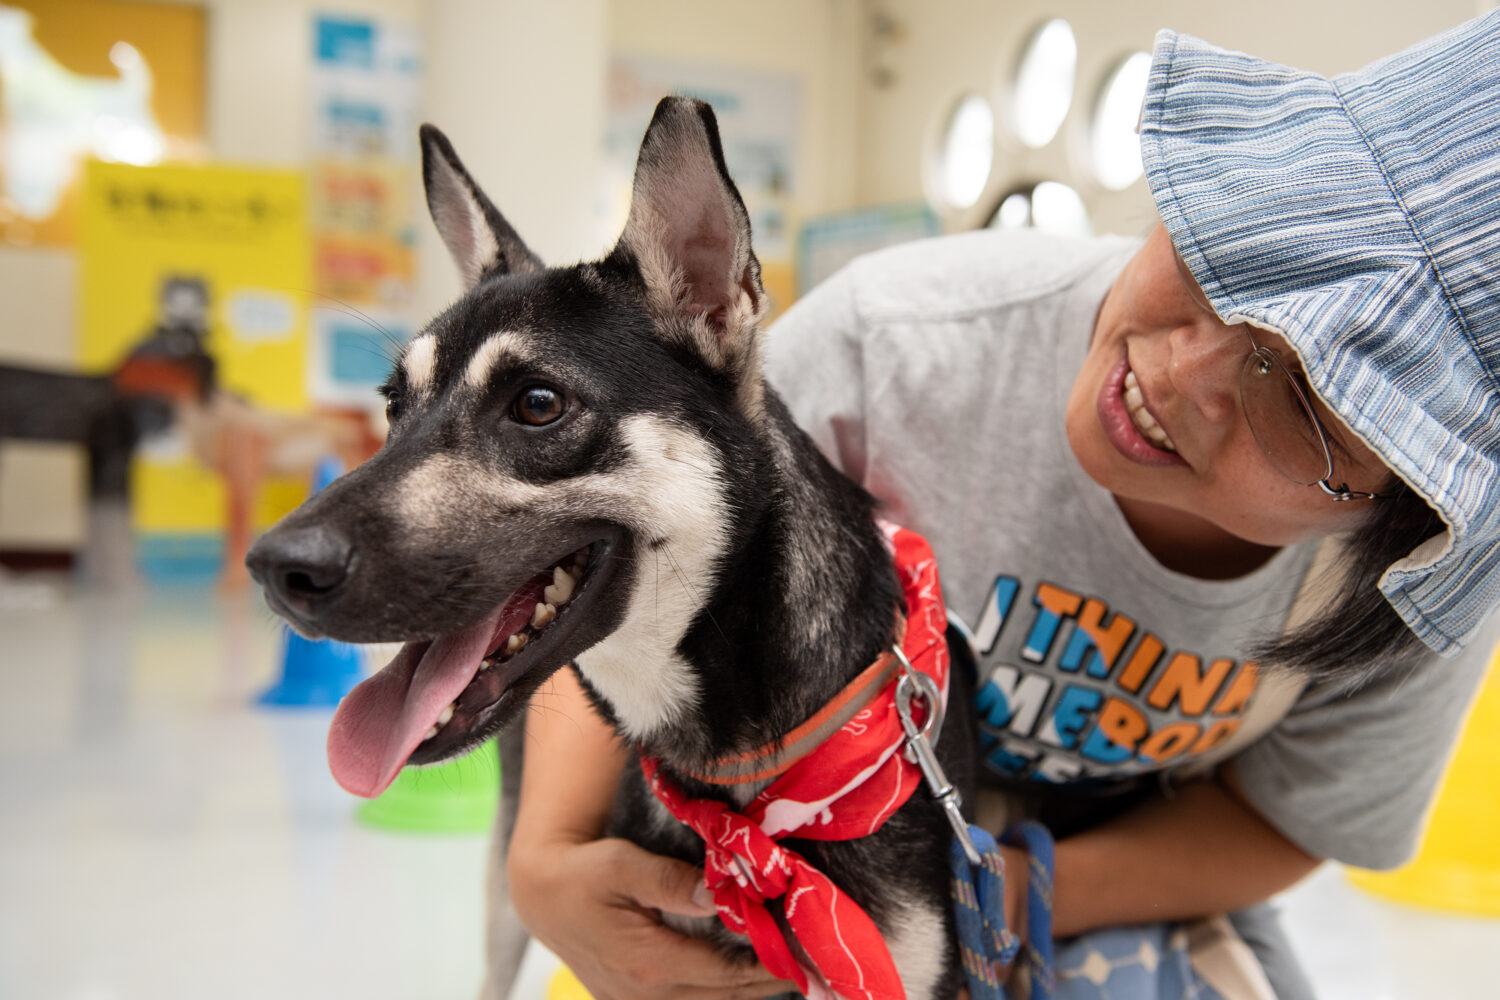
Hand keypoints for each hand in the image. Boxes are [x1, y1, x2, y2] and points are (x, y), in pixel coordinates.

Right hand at [509, 835, 796, 999]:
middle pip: (723, 998)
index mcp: (649, 963)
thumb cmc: (583, 873)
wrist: (542, 895)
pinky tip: (742, 983)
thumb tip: (717, 894)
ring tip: (786, 977)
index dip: (768, 968)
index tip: (802, 956)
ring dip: (746, 994)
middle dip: (768, 985)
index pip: (725, 974)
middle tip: (811, 971)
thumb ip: (668, 879)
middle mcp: (645, 994)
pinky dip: (719, 996)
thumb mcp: (621, 864)